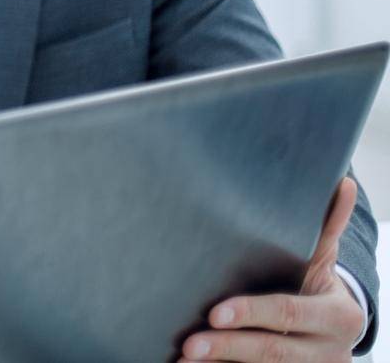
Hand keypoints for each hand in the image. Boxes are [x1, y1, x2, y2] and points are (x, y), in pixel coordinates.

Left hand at [180, 177, 364, 361]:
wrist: (335, 331)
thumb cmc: (315, 287)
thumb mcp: (321, 261)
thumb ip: (326, 228)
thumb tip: (344, 183)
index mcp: (338, 316)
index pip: (288, 312)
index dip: (252, 313)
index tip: (215, 313)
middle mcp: (329, 351)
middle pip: (273, 350)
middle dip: (228, 347)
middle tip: (189, 344)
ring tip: (184, 359)